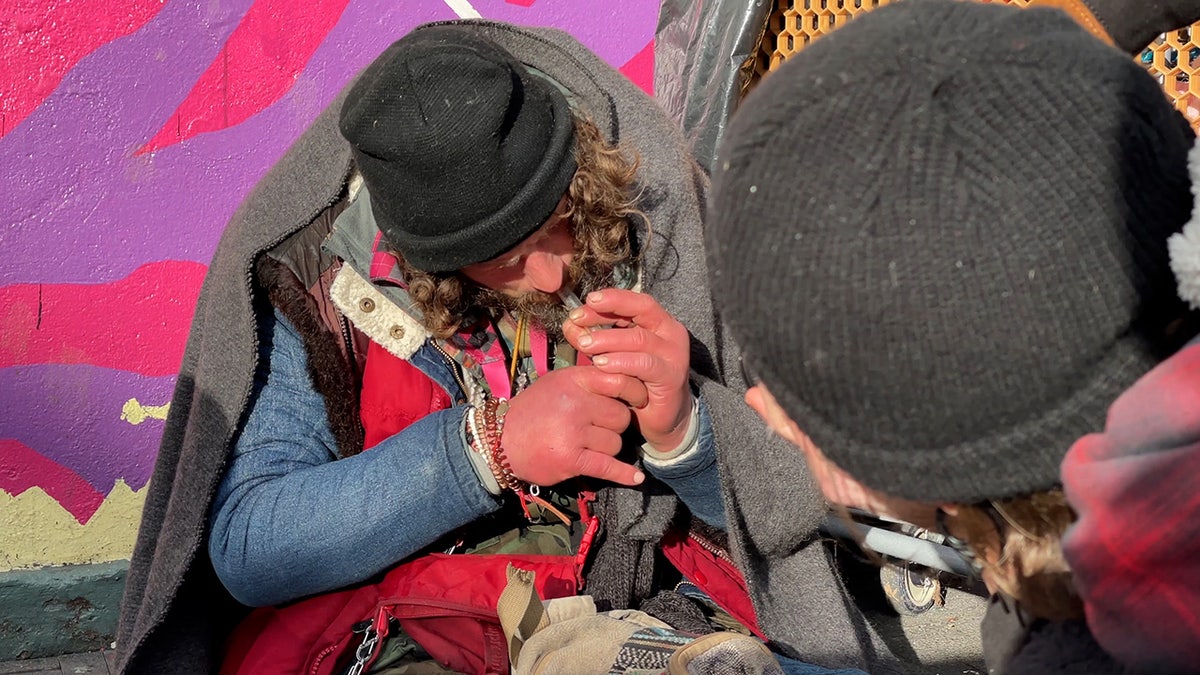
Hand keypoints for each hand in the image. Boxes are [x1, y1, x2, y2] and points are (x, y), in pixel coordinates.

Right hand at [501, 366, 647, 486]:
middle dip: (615, 426)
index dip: (635, 392)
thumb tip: (626, 379)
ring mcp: (572, 431)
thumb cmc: (532, 411)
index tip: (640, 400)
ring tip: (587, 446)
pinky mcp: (570, 458)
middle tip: (599, 429)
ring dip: (607, 448)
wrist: (500, 442)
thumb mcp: (557, 383)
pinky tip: (636, 478)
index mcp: (573, 380)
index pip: (620, 381)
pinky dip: (624, 474)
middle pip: (621, 417)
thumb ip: (588, 380)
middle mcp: (574, 403)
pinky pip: (608, 466)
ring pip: (615, 443)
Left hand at [562, 288, 692, 451]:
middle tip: (577, 320)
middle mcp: (670, 332)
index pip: (634, 301)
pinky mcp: (672, 376)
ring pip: (639, 338)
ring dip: (608, 340)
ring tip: (584, 345)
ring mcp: (674, 354)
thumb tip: (570, 324)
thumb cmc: (636, 382)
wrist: (662, 418)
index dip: (610, 299)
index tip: (584, 304)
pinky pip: (644, 364)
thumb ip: (594, 338)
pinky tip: (601, 365)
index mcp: (658, 321)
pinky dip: (620, 362)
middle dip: (606, 312)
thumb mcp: (613, 355)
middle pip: (641, 310)